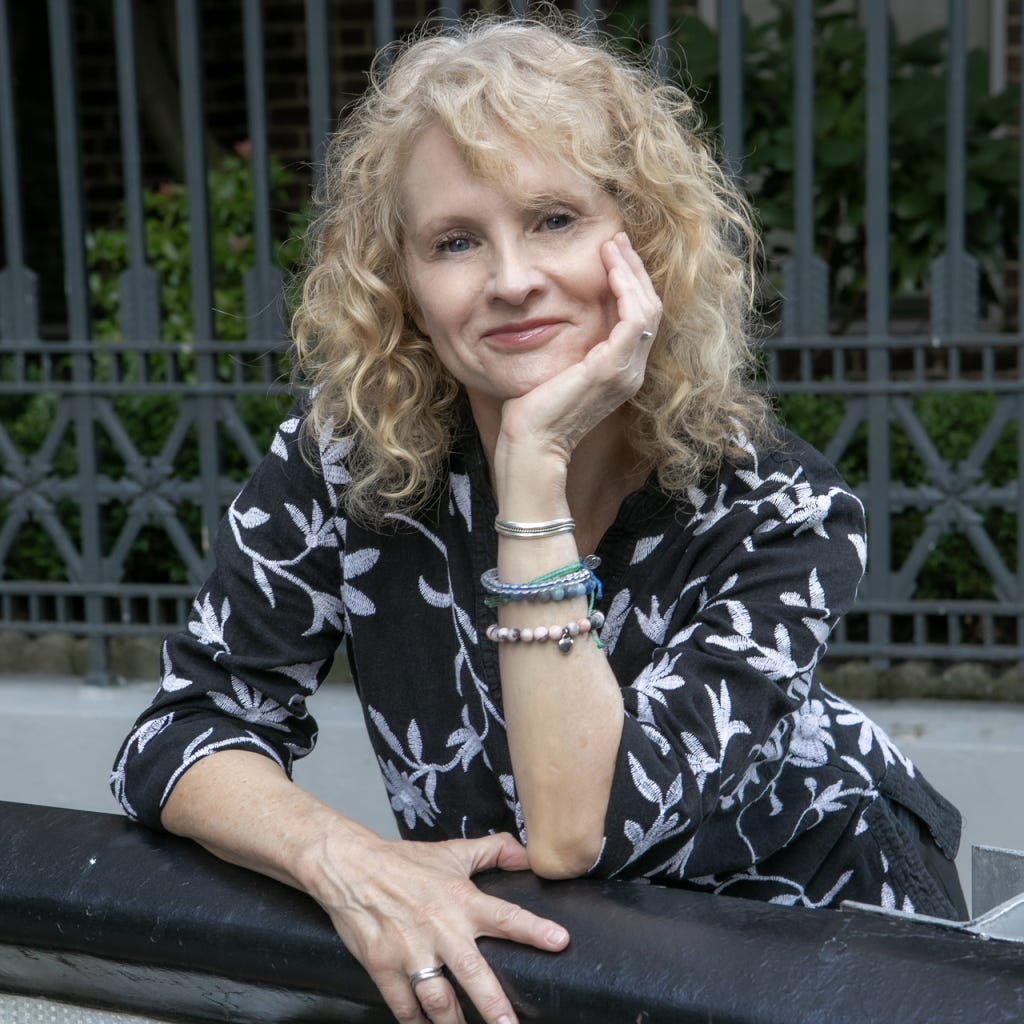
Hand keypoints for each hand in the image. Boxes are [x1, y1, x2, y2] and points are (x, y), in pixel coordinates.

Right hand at [314, 830, 569, 1022]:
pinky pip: (404, 1005)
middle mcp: (440, 929)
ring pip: (438, 999)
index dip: (533, 929)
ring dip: (454, 1023)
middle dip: (494, 1005)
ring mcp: (411, 951)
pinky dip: (416, 1022)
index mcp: (461, 900)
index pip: (505, 915)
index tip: (560, 942)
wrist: (352, 868)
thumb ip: (493, 852)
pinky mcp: (383, 967)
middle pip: (473, 973)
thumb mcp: (452, 853)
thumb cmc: (405, 862)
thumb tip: (528, 855)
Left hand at [498, 231, 662, 462]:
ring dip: (631, 273)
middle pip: (649, 309)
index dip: (630, 284)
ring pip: (647, 309)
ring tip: (613, 245)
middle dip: (634, 271)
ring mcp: (626, 372)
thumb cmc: (533, 411)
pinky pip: (634, 318)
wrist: (531, 442)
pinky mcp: (613, 369)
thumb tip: (554, 314)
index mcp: (620, 372)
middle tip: (616, 240)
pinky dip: (626, 289)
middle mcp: (631, 373)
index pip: (638, 319)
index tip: (612, 255)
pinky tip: (610, 269)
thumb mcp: (557, 368)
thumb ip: (569, 345)